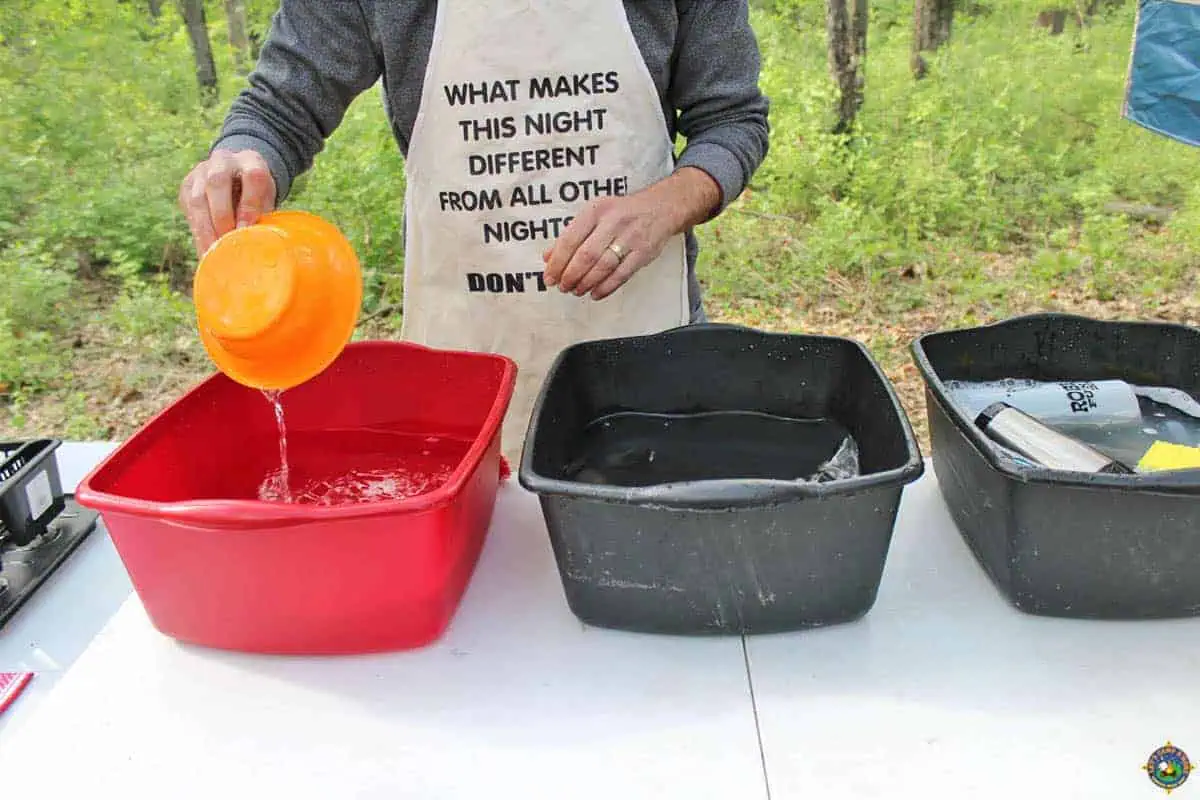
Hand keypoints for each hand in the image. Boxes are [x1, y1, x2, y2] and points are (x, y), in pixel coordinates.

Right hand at [178, 149, 276, 255]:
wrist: (236, 176)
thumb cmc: (256, 194)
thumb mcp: (266, 199)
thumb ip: (263, 214)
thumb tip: (257, 244)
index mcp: (251, 160)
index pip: (252, 176)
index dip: (250, 204)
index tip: (247, 228)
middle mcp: (223, 161)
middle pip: (217, 182)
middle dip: (222, 216)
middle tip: (227, 243)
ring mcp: (201, 172)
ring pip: (198, 198)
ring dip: (206, 229)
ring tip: (214, 253)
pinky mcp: (187, 186)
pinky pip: (189, 210)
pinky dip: (198, 232)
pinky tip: (205, 250)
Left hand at [542, 167, 720, 300]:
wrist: (660, 207)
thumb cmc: (621, 213)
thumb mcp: (595, 215)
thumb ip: (571, 235)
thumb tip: (548, 256)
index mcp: (596, 210)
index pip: (570, 239)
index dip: (557, 262)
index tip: (549, 276)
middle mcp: (613, 222)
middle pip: (586, 256)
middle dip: (571, 276)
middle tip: (562, 287)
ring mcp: (630, 238)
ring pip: (603, 267)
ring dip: (586, 283)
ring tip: (576, 290)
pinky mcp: (643, 252)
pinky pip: (621, 275)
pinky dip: (606, 287)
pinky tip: (595, 293)